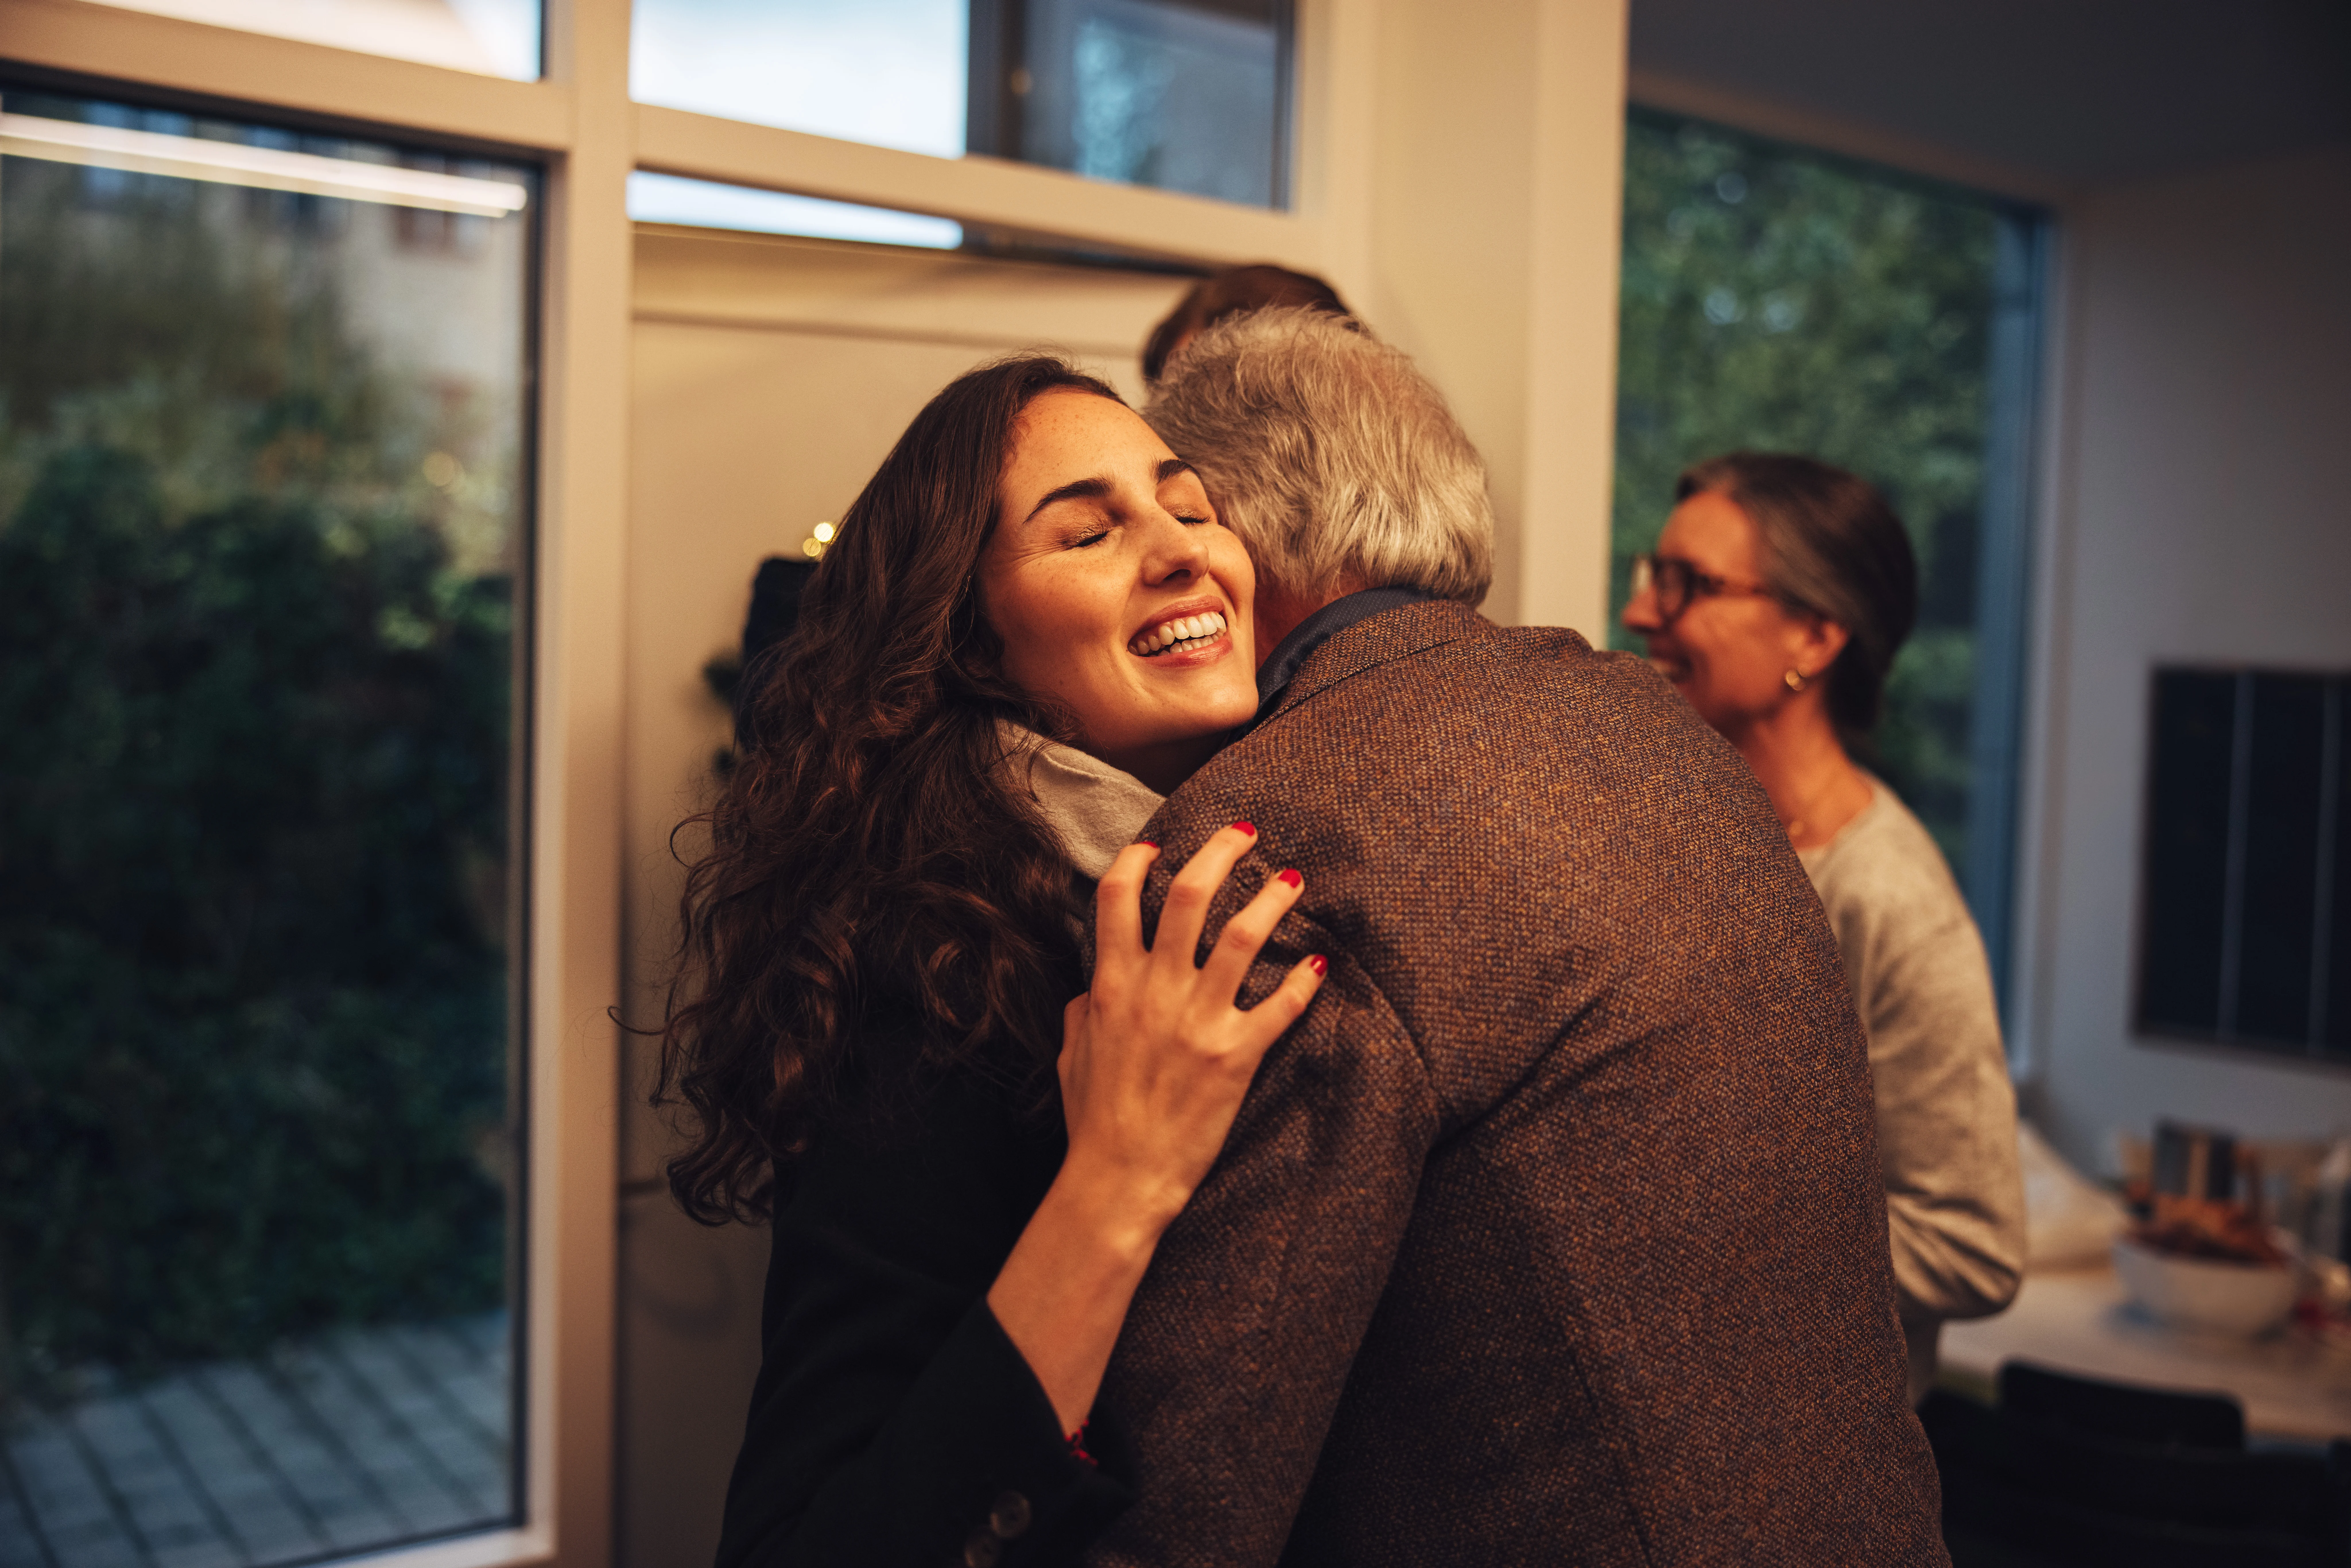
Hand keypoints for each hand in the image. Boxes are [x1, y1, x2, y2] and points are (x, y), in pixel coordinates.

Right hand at [1057, 823, 1327, 1237]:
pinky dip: (1306, 981)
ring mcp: (1197, 1020)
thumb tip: (1092, 986)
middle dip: (1220, 853)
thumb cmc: (1093, 1119)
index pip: (1119, 896)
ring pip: (1243, 937)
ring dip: (1273, 900)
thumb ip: (1084, 1009)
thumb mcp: (1073, 1053)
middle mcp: (1155, 991)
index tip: (1160, 844)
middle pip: (1189, 895)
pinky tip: (1320, 963)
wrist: (1117, 1178)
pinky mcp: (1235, 1055)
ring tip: (1293, 880)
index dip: (1139, 859)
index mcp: (1111, 985)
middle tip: (1245, 834)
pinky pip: (1281, 1007)